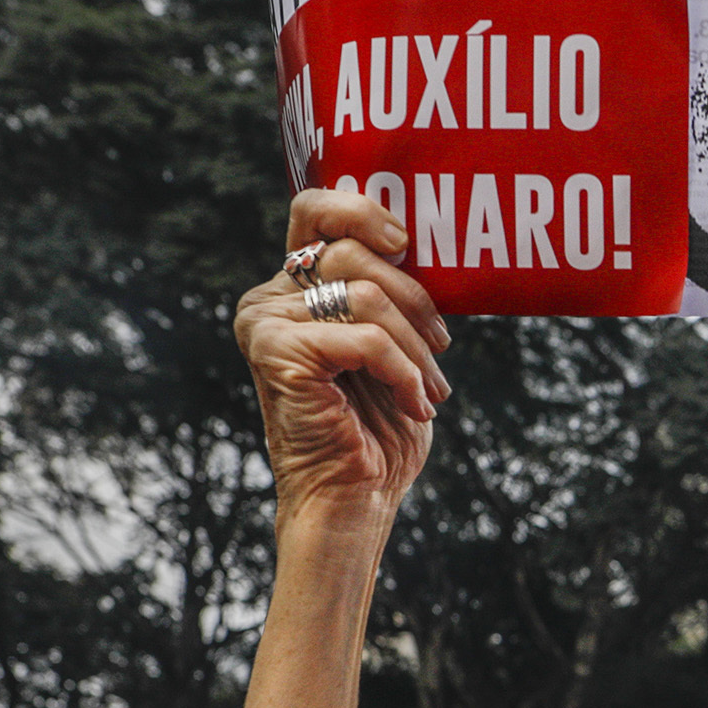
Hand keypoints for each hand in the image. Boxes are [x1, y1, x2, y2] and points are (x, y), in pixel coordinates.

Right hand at [233, 190, 452, 530]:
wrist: (356, 497)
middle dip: (414, 300)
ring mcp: (265, 323)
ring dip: (415, 346)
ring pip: (366, 295)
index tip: (405, 241)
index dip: (361, 210)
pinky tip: (415, 405)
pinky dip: (404, 371)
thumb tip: (419, 242)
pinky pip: (364, 336)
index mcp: (292, 289)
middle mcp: (268, 299)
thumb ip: (389, 292)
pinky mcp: (277, 351)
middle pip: (353, 253)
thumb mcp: (394, 343)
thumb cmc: (377, 427)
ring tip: (429, 389)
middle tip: (441, 345)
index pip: (314, 211)